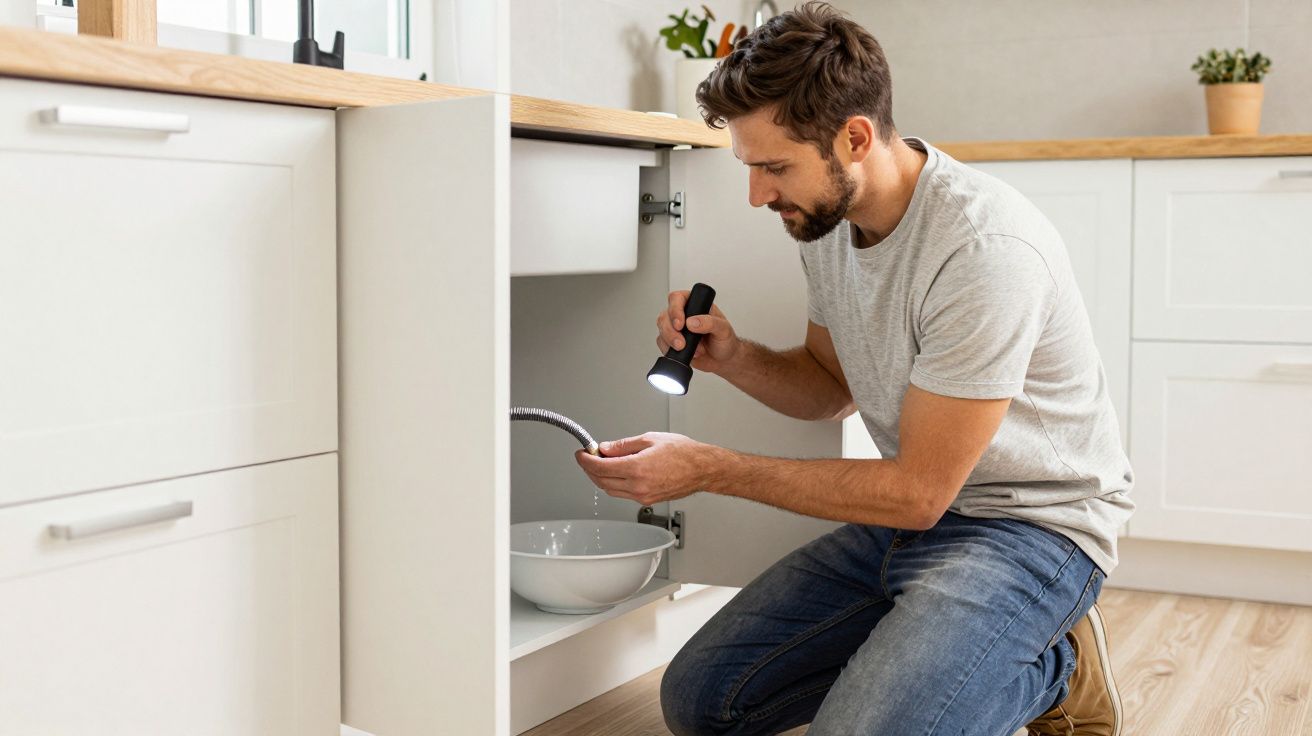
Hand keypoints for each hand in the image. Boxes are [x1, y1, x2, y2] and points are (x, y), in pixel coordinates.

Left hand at [574, 432, 717, 505]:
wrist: (702, 469)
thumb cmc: (683, 452)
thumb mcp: (649, 439)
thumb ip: (623, 445)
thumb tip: (605, 448)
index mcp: (637, 468)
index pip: (600, 467)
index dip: (586, 460)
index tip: (581, 453)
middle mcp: (637, 486)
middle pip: (601, 481)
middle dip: (590, 469)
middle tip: (588, 457)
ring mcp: (642, 496)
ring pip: (610, 489)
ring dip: (600, 478)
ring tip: (601, 463)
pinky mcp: (647, 500)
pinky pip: (623, 493)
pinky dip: (614, 483)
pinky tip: (616, 472)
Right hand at [656, 289, 741, 374]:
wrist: (723, 360)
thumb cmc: (725, 341)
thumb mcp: (724, 329)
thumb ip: (710, 323)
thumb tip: (692, 322)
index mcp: (695, 304)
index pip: (677, 298)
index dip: (675, 310)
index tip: (681, 324)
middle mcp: (683, 314)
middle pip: (665, 315)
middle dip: (671, 331)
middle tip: (681, 343)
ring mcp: (676, 328)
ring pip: (662, 329)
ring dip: (670, 341)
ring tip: (685, 349)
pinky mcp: (672, 342)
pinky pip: (662, 343)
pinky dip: (670, 349)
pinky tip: (685, 353)